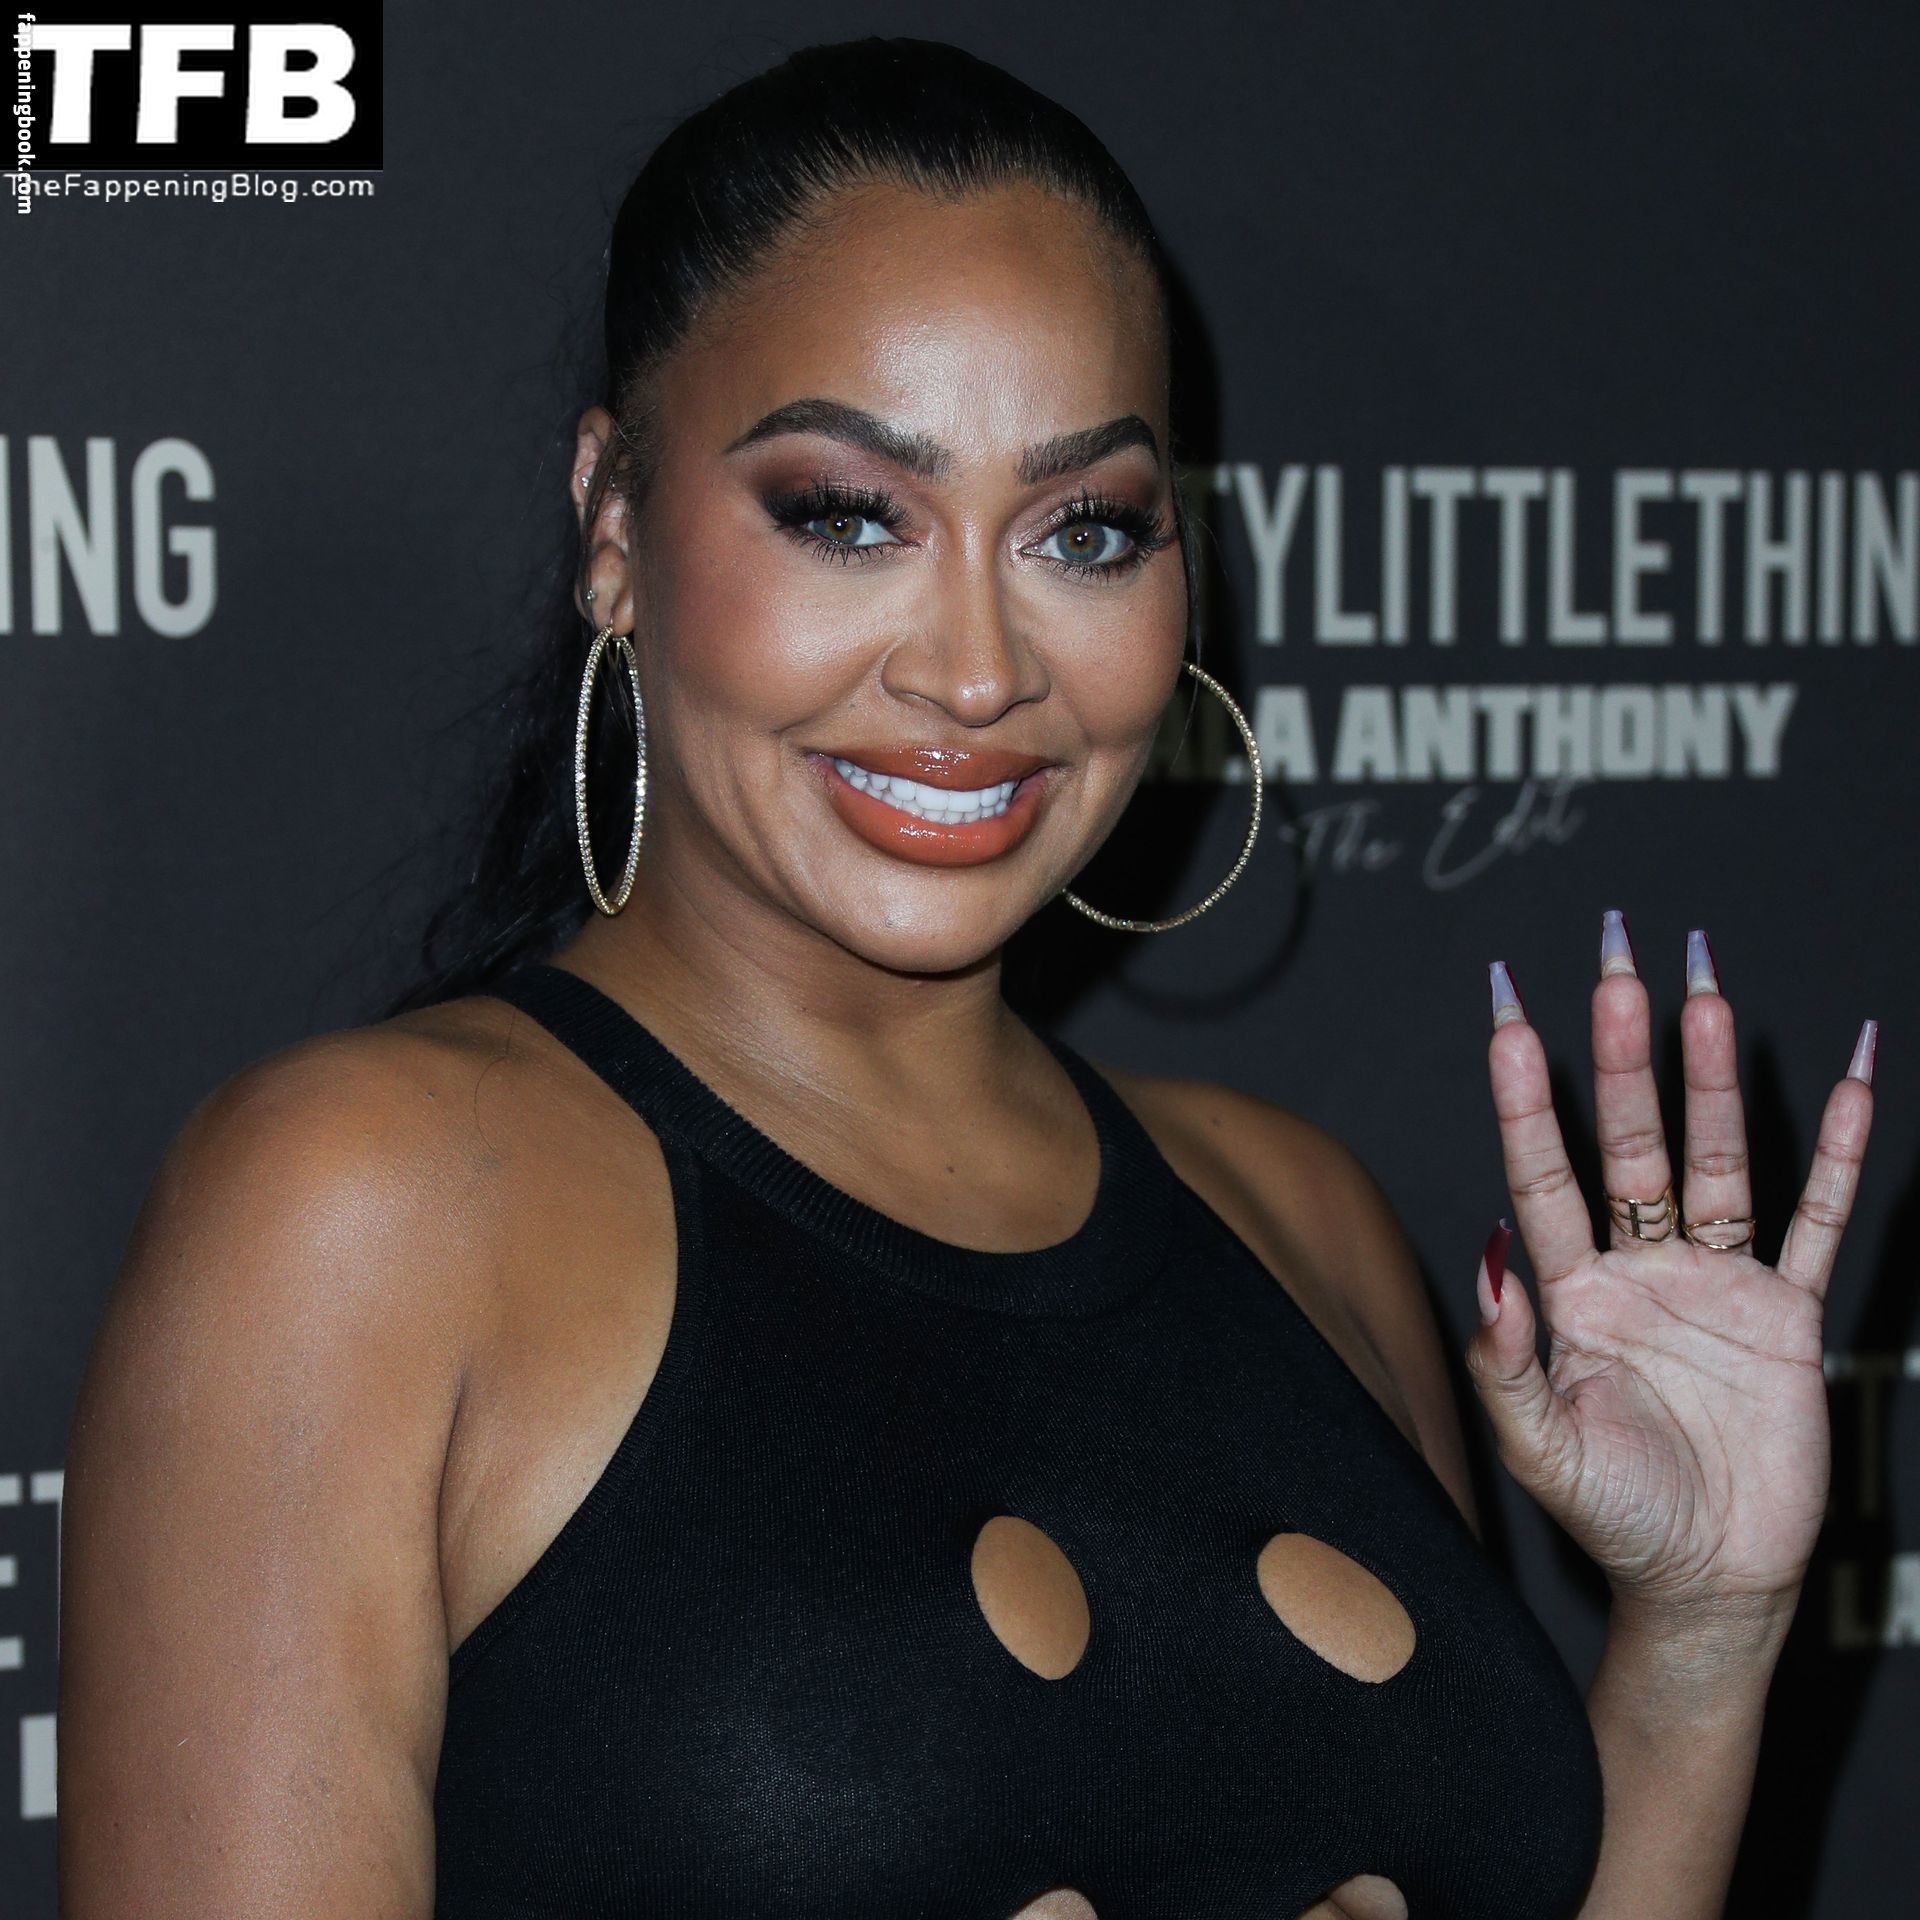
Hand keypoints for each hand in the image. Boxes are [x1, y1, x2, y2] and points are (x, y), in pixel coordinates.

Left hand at [1465, 914, 1876, 1643]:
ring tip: (1707, 995)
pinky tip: (1852, 1082)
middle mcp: (1638, 1266)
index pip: (1541, 1170)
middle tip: (1618, 963)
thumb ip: (1504, 1355)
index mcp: (1570, 1290)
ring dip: (1713, 1083)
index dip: (1524, 1094)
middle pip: (1628, 1139)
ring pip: (1715, 1160)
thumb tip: (1488, 1252)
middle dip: (1624, 1053)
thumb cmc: (1612, 1514)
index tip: (1508, 1014)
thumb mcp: (1538, 1445)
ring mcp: (1715, 1282)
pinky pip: (1816, 1221)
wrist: (1705, 1582)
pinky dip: (1837, 1157)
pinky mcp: (1786, 1314)